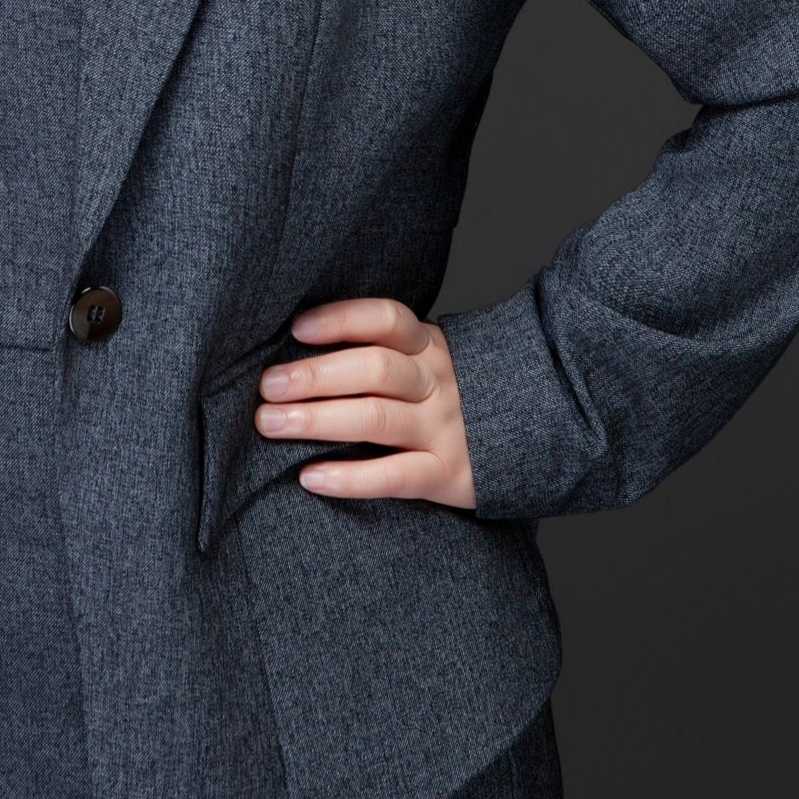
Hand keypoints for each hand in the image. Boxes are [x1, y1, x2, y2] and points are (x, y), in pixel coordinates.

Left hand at [254, 294, 476, 512]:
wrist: (530, 439)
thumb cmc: (449, 398)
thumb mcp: (426, 362)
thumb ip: (380, 353)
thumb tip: (295, 351)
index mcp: (428, 347)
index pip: (386, 320)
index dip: (341, 320)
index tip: (297, 329)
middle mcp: (437, 382)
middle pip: (374, 369)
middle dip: (314, 376)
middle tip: (268, 387)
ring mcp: (444, 428)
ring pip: (377, 420)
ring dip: (318, 420)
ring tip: (272, 424)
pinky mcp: (448, 474)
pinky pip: (395, 476)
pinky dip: (350, 479)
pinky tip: (310, 477)